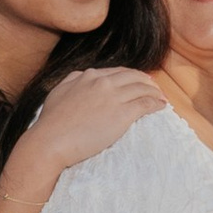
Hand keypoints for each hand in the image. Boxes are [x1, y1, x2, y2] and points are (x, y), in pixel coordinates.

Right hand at [0, 69, 164, 205]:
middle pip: (134, 76)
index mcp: (88, 76)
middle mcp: (103, 82)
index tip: (137, 82)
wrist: (51, 141)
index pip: (117, 72)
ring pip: (143, 88)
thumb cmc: (51, 122)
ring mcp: (114, 97)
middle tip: (154, 88)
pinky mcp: (123, 114)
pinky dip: (156, 103)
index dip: (130, 76)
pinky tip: (161, 106)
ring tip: (161, 98)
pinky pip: (146, 104)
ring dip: (155, 92)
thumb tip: (82, 76)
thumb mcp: (58, 92)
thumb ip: (72, 81)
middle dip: (147, 81)